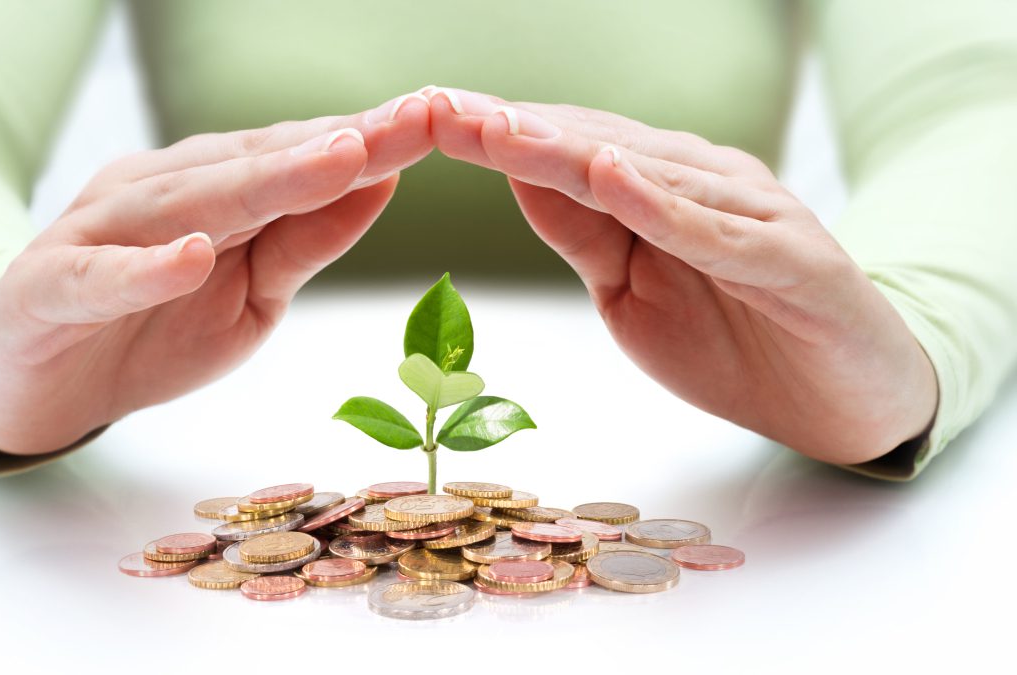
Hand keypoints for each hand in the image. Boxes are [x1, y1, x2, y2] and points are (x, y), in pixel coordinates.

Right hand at [0, 92, 432, 453]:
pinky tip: (191, 254)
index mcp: (211, 190)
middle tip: (415, 119)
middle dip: (341, 144)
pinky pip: (100, 276)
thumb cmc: (148, 328)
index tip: (442, 119)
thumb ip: (304, 241)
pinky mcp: (49, 286)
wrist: (30, 380)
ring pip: (188, 202)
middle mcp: (159, 193)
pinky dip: (144, 268)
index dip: (371, 140)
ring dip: (264, 182)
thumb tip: (380, 183)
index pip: (299, 158)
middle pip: (257, 165)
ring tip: (337, 160)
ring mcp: (100, 233)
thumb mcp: (251, 295)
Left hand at [426, 87, 936, 464]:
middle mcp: (702, 182)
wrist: (845, 397)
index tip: (423, 119)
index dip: (495, 136)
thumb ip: (584, 235)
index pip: (563, 152)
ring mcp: (750, 214)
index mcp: (658, 188)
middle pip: (593, 147)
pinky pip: (717, 231)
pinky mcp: (793, 258)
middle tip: (438, 108)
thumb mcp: (631, 291)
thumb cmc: (735, 339)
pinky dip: (664, 205)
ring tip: (498, 130)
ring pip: (647, 174)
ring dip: (567, 151)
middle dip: (511, 130)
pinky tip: (612, 177)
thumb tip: (517, 179)